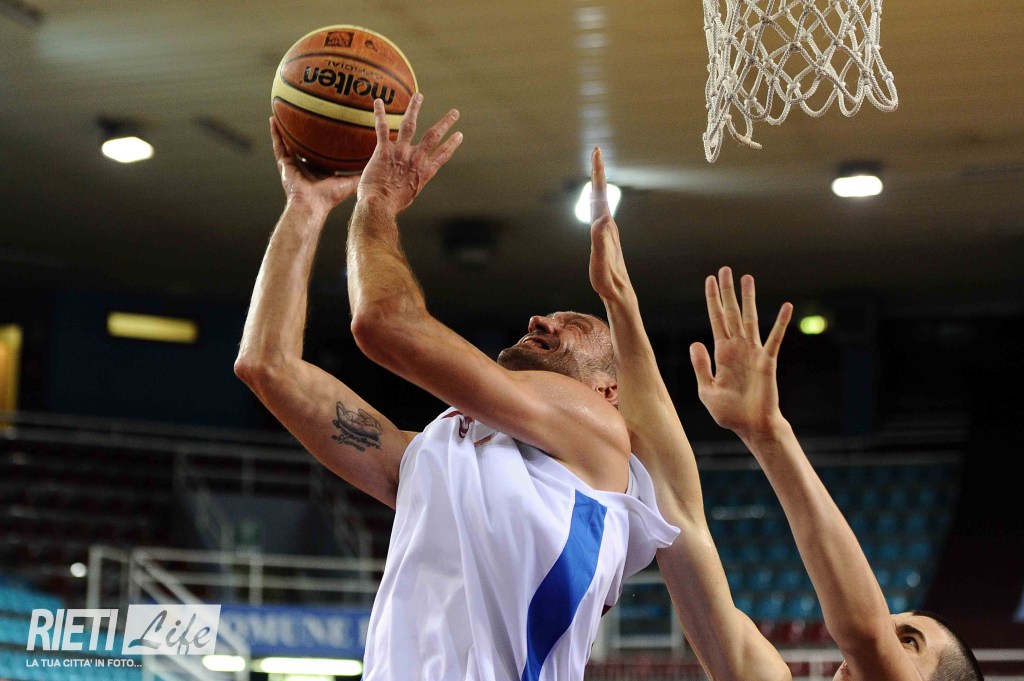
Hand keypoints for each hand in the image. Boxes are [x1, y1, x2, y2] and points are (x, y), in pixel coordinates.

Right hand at [270, 118, 359, 212]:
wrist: (312, 204)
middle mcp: (306, 166)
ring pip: (289, 142)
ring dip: (287, 129)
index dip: (326, 142)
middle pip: (305, 145)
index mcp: (321, 170)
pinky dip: (274, 132)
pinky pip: (278, 144)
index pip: (323, 153)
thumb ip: (361, 172)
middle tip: (308, 116)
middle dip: (306, 133)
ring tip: (285, 112)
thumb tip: (376, 163)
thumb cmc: (331, 196)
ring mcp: (293, 165)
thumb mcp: (350, 181)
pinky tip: (273, 119)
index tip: (331, 128)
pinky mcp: (284, 164)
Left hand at [357, 93, 462, 213]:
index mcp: (425, 171)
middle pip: (433, 136)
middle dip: (445, 123)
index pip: (443, 154)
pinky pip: (382, 128)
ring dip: (415, 108)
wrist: (380, 206)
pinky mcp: (383, 151)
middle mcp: (416, 159)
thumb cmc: (392, 205)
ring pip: (410, 125)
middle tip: (454, 113)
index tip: (459, 135)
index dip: (452, 144)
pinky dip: (379, 114)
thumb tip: (406, 182)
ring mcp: (400, 153)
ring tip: (419, 96)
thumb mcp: (409, 194)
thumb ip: (411, 182)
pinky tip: (378, 101)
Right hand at [588, 147, 632, 302]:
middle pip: (601, 193)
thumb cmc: (609, 280)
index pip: (600, 194)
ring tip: (595, 171)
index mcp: (605, 226)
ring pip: (600, 202)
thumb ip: (601, 242)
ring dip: (597, 185)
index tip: (597, 152)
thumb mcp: (602, 263)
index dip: (598, 173)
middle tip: (596, 152)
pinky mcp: (604, 238)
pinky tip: (595, 200)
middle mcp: (607, 225)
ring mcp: (606, 231)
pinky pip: (598, 213)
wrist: (620, 292)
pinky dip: (595, 201)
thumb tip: (601, 220)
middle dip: (597, 172)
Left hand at [690, 267, 792, 439]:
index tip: (710, 281)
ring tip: (747, 277)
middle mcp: (737, 348)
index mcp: (721, 353)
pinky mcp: (767, 361)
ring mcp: (753, 353)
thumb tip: (695, 343)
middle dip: (727, 292)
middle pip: (731, 313)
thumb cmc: (730, 413)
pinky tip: (786, 306)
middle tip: (725, 269)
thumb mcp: (707, 391)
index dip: (712, 300)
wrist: (752, 427)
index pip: (715, 320)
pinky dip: (780, 322)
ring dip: (748, 299)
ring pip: (750, 319)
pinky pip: (774, 338)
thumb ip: (701, 367)